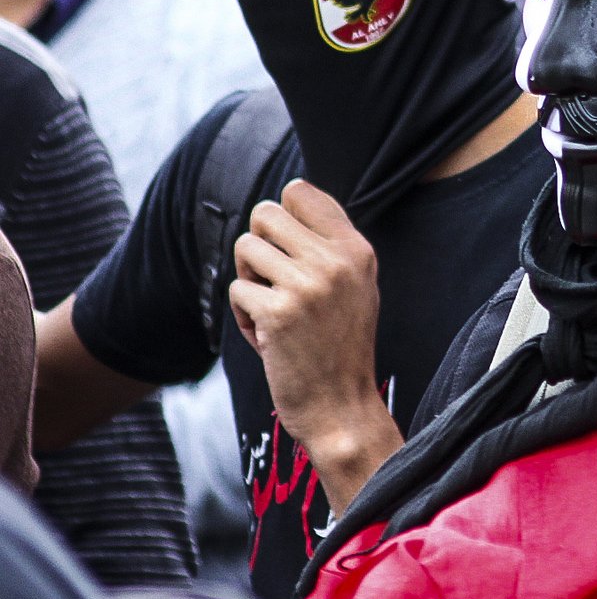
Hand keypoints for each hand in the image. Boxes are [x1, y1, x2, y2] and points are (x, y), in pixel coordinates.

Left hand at [229, 180, 400, 512]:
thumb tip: (289, 196)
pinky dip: (243, 316)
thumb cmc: (339, 345)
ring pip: (245, 248)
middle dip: (259, 246)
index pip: (301, 191)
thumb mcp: (355, 285)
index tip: (288, 248)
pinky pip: (237, 290)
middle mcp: (336, 260)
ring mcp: (308, 285)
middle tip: (275, 281)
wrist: (341, 407)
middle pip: (264, 213)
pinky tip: (267, 338)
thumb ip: (330, 243)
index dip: (282, 215)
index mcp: (357, 249)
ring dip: (248, 281)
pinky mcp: (278, 312)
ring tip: (272, 310)